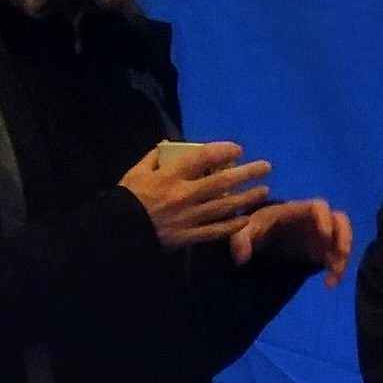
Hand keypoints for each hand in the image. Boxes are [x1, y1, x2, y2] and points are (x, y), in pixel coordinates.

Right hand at [121, 137, 274, 249]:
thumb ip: (154, 157)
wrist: (117, 234)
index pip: (204, 158)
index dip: (224, 151)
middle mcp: (184, 195)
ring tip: (263, 190)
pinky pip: (215, 231)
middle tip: (266, 167)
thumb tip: (169, 146)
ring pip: (225, 206)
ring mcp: (189, 217)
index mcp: (170, 176)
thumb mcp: (136, 173)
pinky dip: (232, 225)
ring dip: (247, 198)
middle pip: (223, 182)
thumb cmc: (125, 200)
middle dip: (247, 173)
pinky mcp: (189, 236)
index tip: (238, 149)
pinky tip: (245, 219)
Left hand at [230, 196, 354, 285]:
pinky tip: (329, 283)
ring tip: (333, 279)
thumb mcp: (244, 231)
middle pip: (340, 221)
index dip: (324, 220)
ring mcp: (320, 234)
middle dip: (343, 239)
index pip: (318, 207)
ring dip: (342, 258)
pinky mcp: (322, 250)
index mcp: (297, 210)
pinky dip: (337, 268)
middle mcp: (314, 220)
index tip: (325, 236)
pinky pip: (336, 255)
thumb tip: (241, 257)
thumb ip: (240, 240)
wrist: (259, 239)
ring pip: (342, 239)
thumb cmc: (254, 228)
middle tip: (338, 259)